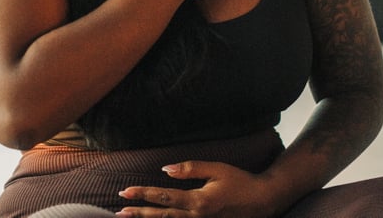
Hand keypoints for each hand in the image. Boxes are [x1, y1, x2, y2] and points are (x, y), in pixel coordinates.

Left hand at [116, 161, 275, 217]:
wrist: (263, 201)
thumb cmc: (240, 181)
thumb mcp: (217, 169)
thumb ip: (190, 169)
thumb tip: (166, 170)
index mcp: (199, 201)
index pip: (164, 197)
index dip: (143, 194)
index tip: (125, 192)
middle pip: (162, 217)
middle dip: (139, 214)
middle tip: (119, 212)